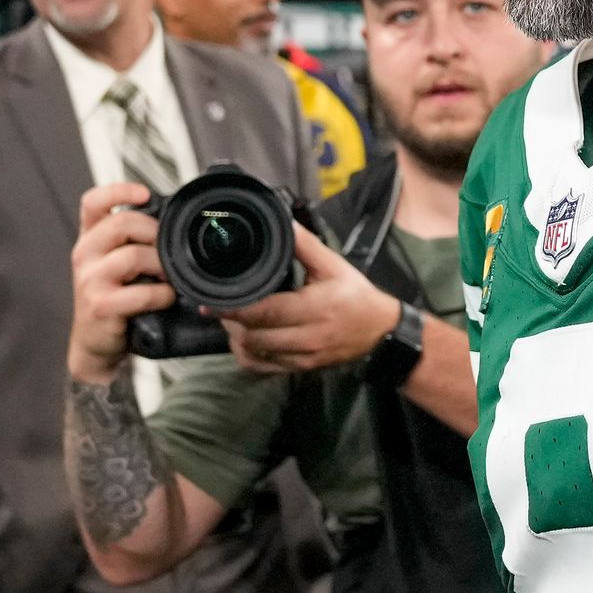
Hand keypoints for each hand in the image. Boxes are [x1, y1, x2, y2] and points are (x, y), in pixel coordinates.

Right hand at [67, 181, 172, 384]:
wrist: (94, 343)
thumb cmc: (111, 299)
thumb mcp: (112, 263)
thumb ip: (129, 241)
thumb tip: (169, 220)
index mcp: (88, 239)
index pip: (93, 202)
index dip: (120, 191)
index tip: (145, 194)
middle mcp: (84, 254)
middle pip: (122, 223)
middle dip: (154, 232)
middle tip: (166, 247)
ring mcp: (90, 280)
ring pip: (134, 256)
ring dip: (161, 265)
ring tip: (168, 276)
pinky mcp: (102, 306)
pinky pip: (142, 293)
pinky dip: (162, 295)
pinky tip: (165, 298)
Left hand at [218, 226, 399, 375]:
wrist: (381, 334)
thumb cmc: (357, 297)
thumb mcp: (335, 266)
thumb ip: (306, 245)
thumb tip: (283, 222)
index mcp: (314, 309)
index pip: (265, 313)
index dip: (234, 309)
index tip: (211, 303)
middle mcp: (307, 337)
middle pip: (254, 337)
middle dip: (231, 323)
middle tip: (220, 306)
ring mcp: (302, 358)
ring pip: (255, 355)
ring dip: (237, 339)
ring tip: (232, 320)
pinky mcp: (301, 369)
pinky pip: (263, 368)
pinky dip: (247, 356)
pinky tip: (245, 340)